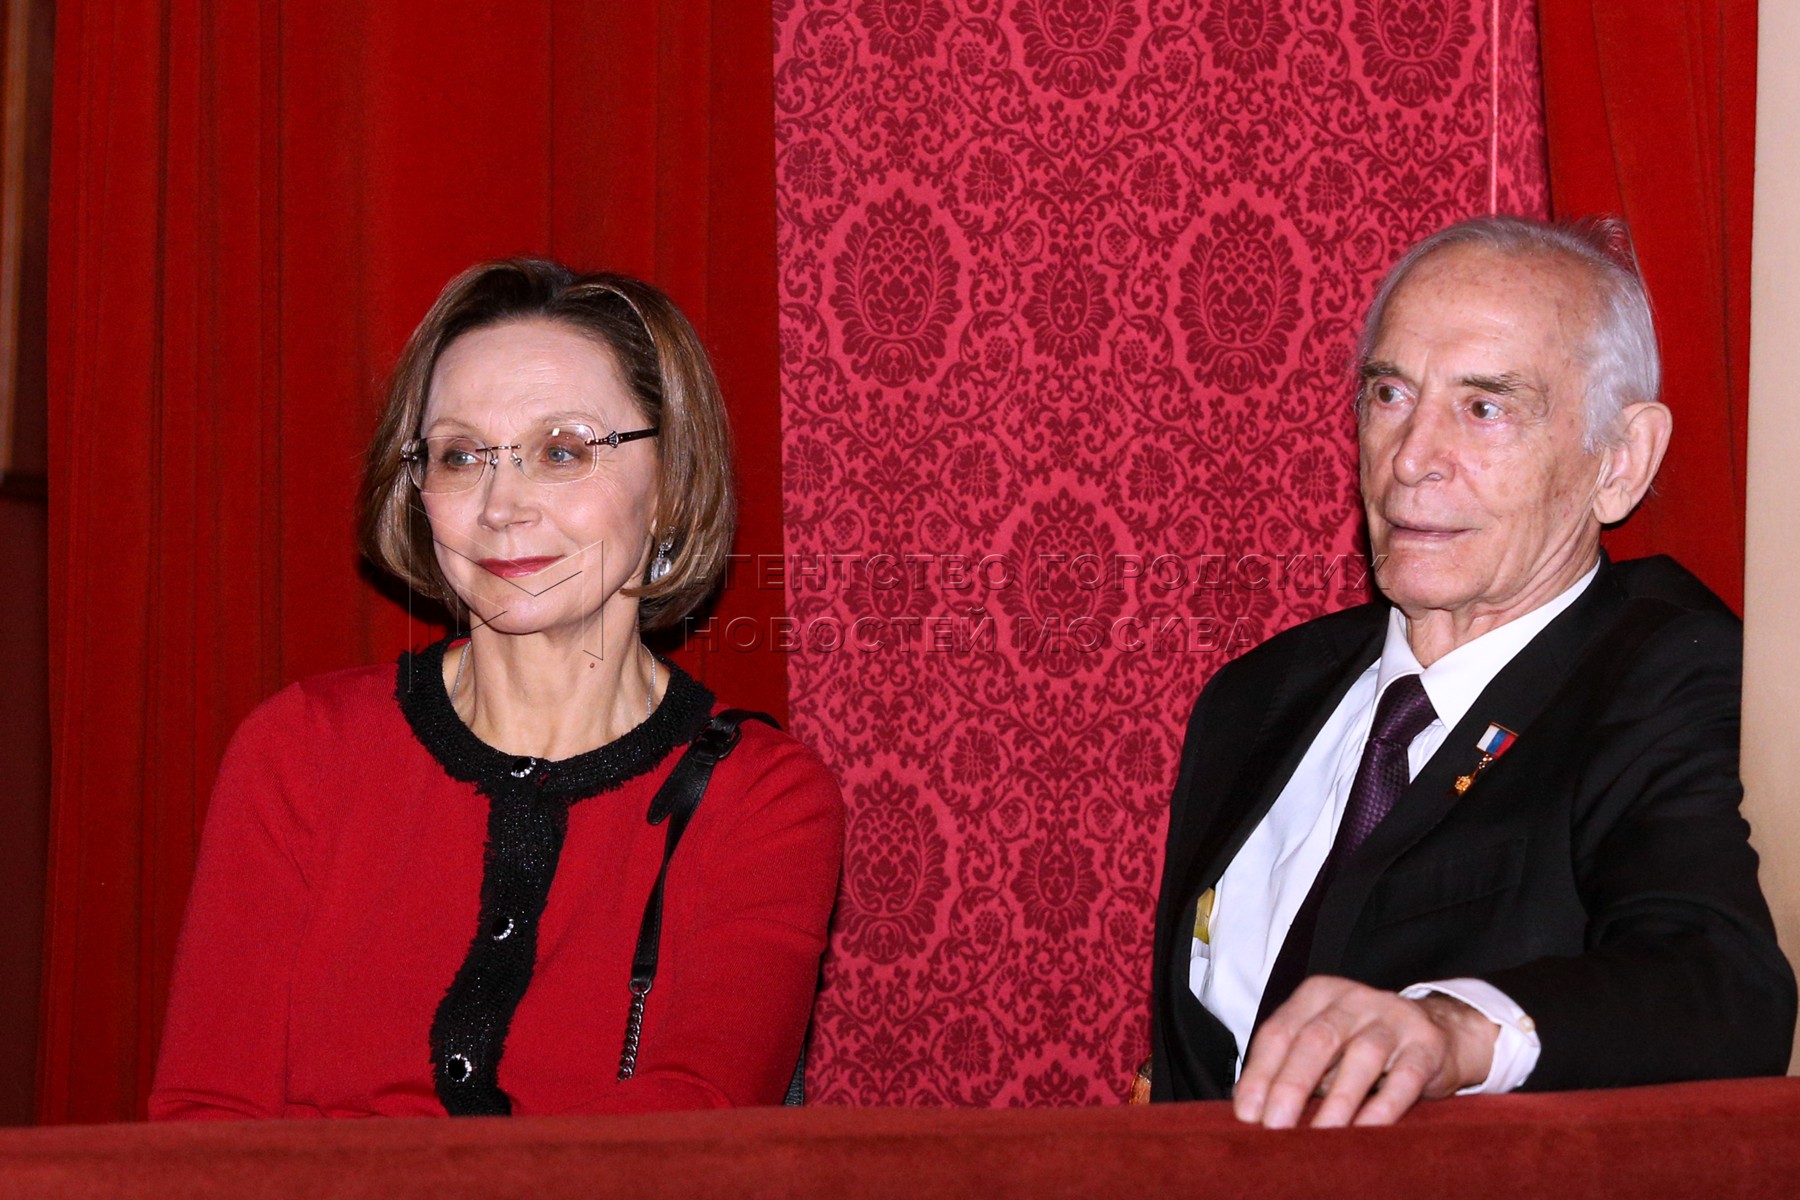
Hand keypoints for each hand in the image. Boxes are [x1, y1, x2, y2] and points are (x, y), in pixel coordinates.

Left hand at [1232, 976, 1498, 1128]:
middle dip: (1290, 1085)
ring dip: (1338, 1100)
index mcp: (1317, 995)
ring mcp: (1392, 1017)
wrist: (1437, 1031)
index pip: (1279, 1032)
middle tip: (1274, 1126)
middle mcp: (1352, 999)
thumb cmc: (1361, 1046)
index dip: (1260, 1074)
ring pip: (1362, 1055)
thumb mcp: (1323, 1048)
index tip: (1246, 1115)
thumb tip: (1250, 1110)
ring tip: (1320, 1134)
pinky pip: (1405, 1076)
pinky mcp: (1426, 1044)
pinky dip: (1384, 1105)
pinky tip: (1366, 1130)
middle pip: (1315, 1040)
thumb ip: (1290, 1067)